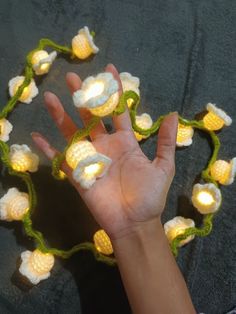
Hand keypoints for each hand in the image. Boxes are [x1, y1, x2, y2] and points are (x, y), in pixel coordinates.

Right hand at [31, 64, 177, 239]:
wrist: (136, 222)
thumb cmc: (150, 196)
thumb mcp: (163, 166)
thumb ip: (165, 141)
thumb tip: (172, 114)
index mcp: (125, 142)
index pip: (118, 111)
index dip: (114, 92)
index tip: (109, 70)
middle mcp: (106, 146)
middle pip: (91, 117)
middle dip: (83, 97)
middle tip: (73, 77)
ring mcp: (91, 159)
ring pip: (73, 133)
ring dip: (61, 116)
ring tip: (51, 98)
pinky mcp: (78, 175)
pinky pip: (61, 160)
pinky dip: (49, 149)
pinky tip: (38, 137)